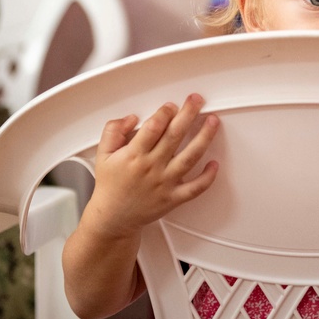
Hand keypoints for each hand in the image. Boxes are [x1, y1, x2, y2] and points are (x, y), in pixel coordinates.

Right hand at [83, 93, 219, 239]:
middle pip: (174, 135)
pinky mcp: (173, 198)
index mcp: (134, 155)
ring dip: (204, 137)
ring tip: (212, 122)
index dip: (165, 112)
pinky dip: (207, 177)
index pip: (154, 127)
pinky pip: (195, 188)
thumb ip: (113, 130)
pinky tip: (215, 164)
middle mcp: (152, 167)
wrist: (114, 218)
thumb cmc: (110, 186)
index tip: (171, 105)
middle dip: (188, 114)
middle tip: (197, 101)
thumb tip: (132, 118)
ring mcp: (165, 183)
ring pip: (189, 157)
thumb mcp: (103, 154)